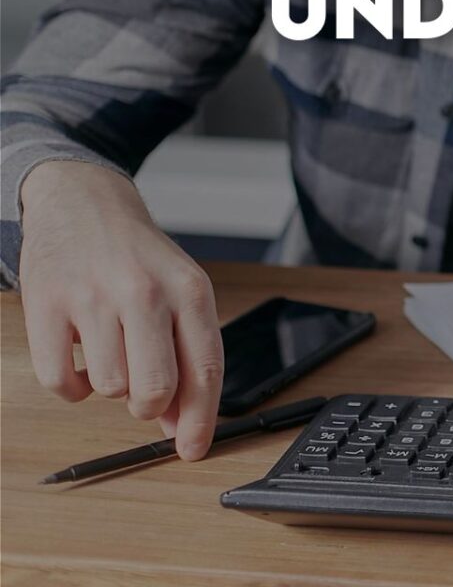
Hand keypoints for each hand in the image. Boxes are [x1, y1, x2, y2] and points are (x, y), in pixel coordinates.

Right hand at [18, 161, 223, 458]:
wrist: (83, 203)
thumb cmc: (138, 258)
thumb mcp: (179, 293)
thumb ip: (186, 355)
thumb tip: (183, 425)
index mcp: (190, 290)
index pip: (204, 369)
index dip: (201, 419)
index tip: (194, 450)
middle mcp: (145, 292)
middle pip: (155, 390)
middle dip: (151, 406)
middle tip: (144, 393)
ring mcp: (93, 298)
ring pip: (109, 389)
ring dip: (110, 385)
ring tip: (111, 352)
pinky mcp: (45, 305)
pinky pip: (59, 381)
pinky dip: (70, 385)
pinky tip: (81, 358)